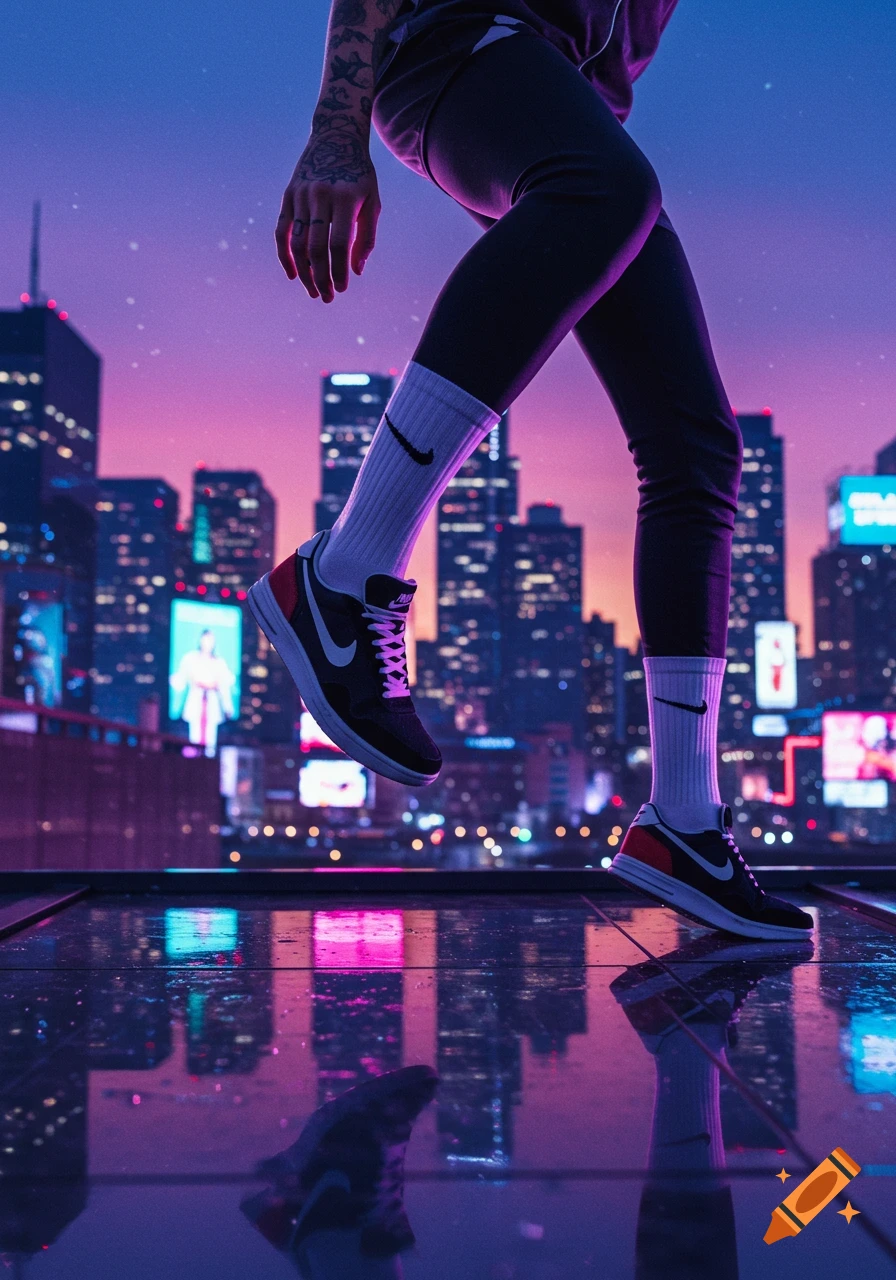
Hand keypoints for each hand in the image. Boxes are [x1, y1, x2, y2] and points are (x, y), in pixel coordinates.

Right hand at [276, 120, 380, 302]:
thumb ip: (367, 237)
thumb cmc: (360, 175)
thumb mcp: (372, 201)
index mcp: (346, 198)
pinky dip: (285, 255)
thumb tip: (355, 271)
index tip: (342, 288)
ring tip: (313, 291)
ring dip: (304, 272)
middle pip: (316, 247)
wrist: (335, 135)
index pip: (339, 244)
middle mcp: (320, 195)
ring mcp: (301, 195)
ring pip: (297, 243)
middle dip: (321, 278)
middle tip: (327, 297)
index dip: (339, 270)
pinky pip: (282, 231)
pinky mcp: (288, 195)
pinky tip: (292, 275)